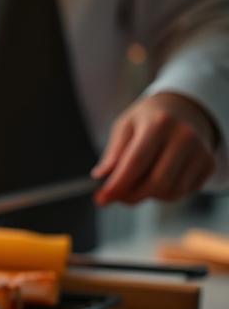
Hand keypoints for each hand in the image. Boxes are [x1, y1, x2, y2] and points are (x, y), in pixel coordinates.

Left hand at [92, 91, 219, 204]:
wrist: (184, 110)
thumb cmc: (148, 120)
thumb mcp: (125, 127)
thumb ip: (113, 153)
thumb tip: (100, 176)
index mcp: (160, 123)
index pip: (136, 162)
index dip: (118, 184)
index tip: (102, 198)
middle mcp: (185, 136)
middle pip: (156, 182)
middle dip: (131, 196)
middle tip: (116, 197)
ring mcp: (201, 151)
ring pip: (170, 192)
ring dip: (147, 196)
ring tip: (136, 184)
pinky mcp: (209, 164)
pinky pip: (182, 192)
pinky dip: (163, 194)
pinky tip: (156, 179)